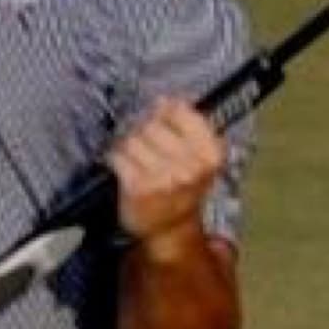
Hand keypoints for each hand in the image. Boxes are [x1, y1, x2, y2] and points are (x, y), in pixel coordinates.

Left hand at [107, 95, 226, 248]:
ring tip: (139, 162)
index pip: (181, 111)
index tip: (164, 123)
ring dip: (131, 148)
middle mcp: (190, 166)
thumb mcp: (198, 155)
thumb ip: (185, 124)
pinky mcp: (138, 187)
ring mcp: (164, 178)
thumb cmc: (183, 186)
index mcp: (210, 154)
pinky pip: (118, 156)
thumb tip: (164, 100)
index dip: (167, 113)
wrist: (172, 228)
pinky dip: (118, 161)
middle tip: (150, 151)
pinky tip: (127, 171)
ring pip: (133, 140)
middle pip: (152, 125)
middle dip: (146, 133)